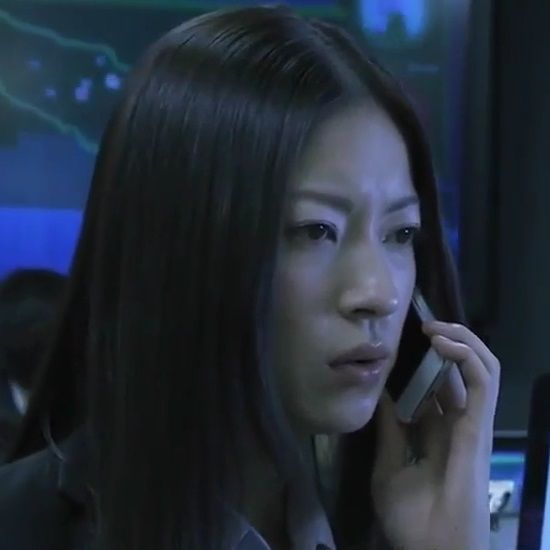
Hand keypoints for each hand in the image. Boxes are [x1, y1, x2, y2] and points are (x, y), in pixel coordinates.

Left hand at [371, 322, 499, 549]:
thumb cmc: (409, 517)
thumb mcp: (387, 465)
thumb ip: (388, 430)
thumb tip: (382, 395)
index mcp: (436, 431)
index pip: (438, 385)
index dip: (426, 360)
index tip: (402, 338)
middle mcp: (457, 422)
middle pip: (462, 372)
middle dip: (447, 342)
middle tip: (422, 326)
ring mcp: (472, 424)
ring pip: (482, 368)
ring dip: (461, 341)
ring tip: (433, 327)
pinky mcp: (480, 428)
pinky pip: (484, 382)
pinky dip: (467, 355)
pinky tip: (443, 342)